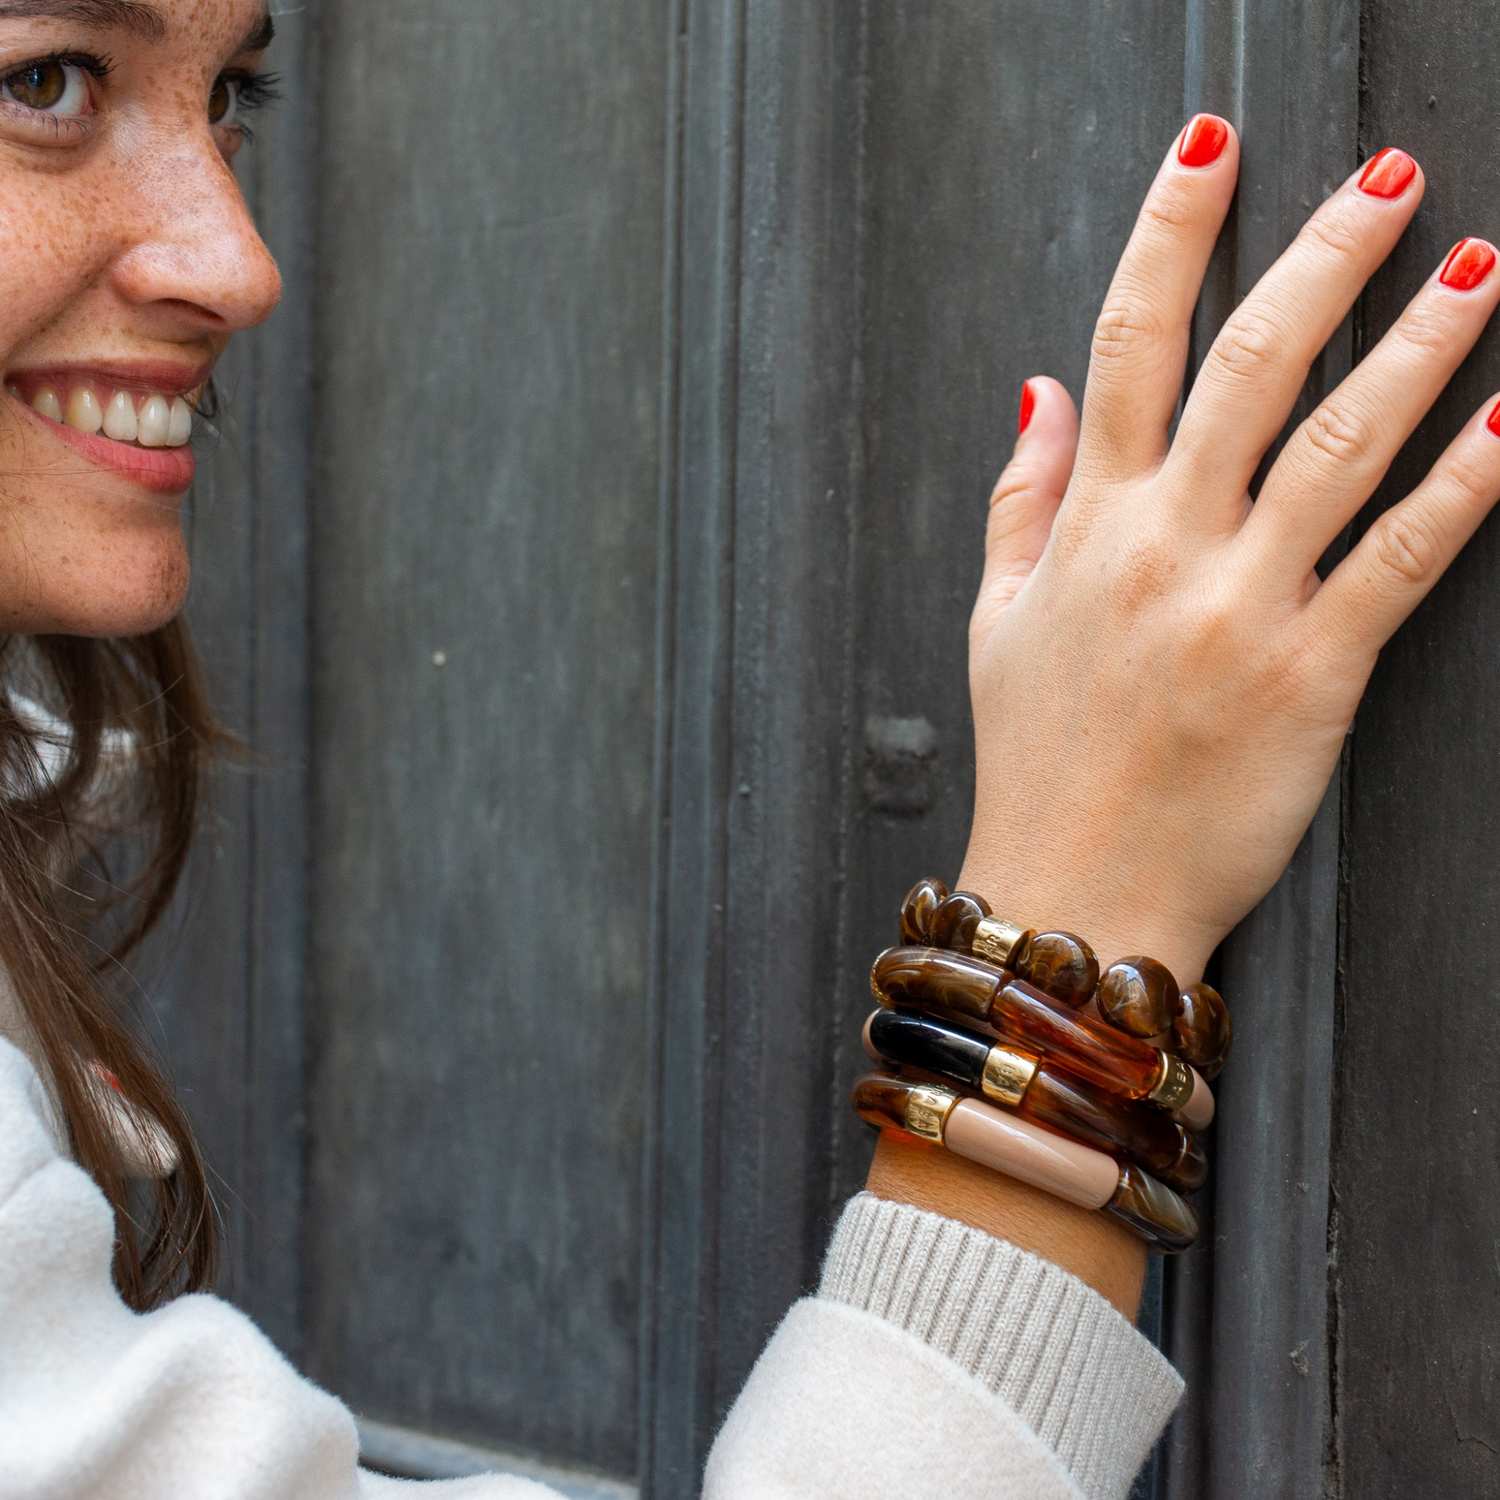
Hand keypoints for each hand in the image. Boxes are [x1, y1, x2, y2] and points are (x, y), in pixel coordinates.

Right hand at [962, 117, 1499, 985]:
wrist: (1078, 891)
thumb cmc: (1039, 761)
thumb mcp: (996, 620)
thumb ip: (1022, 498)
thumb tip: (1041, 389)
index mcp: (1088, 526)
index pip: (1128, 342)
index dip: (1169, 231)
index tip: (1209, 148)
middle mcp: (1165, 547)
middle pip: (1253, 364)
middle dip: (1325, 255)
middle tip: (1390, 180)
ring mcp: (1242, 606)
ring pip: (1345, 442)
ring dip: (1424, 341)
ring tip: (1481, 267)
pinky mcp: (1315, 672)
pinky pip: (1407, 556)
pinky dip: (1474, 478)